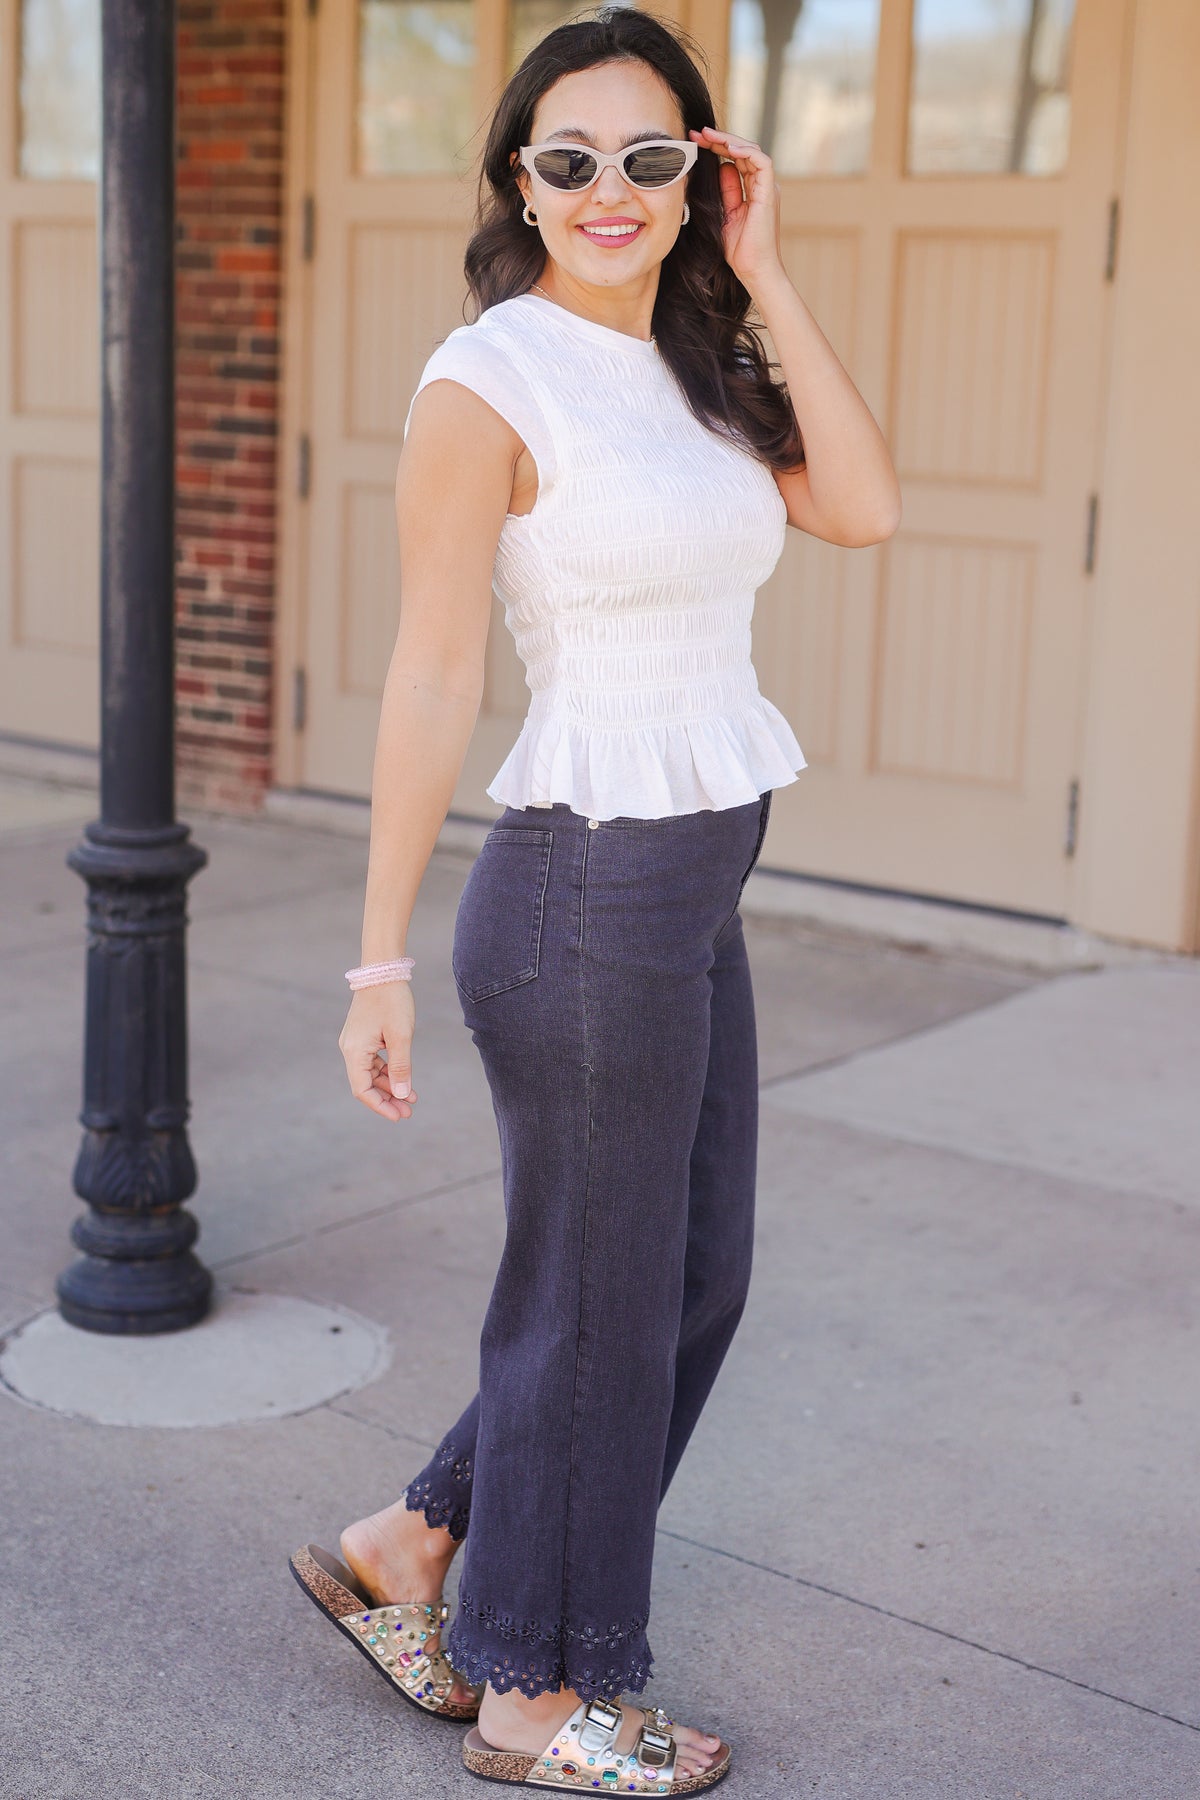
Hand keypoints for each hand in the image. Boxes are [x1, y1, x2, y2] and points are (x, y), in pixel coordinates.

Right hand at [339, 982, 418, 1122]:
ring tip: (411, 1099)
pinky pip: (373, 1062)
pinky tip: (404, 1080)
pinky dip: (388, 1072)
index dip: (380, 1106)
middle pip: (366, 1084)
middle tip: (409, 1112)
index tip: (399, 1116)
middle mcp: (350, 1049)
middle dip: (387, 1099)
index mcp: (354, 1051)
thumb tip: (403, 1096)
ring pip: (371, 1074)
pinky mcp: (363, 1037)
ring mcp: (356, 1043)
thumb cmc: (393, 1001)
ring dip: (389, 1087)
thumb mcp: (401, 1036)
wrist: (383, 971)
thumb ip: (401, 1067)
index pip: (362, 1089)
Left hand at [689, 125, 785, 293]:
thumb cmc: (739, 250)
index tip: (695, 141)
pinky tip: (726, 147)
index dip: (716, 147)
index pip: (735, 159)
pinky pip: (761, 161)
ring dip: (728, 140)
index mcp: (752, 190)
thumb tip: (719, 166)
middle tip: (697, 133)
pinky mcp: (768, 192)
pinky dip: (744, 151)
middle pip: (742, 151)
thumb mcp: (724, 214)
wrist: (753, 270)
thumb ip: (724, 191)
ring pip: (751, 151)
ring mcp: (766, 188)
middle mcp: (762, 185)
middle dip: (719, 139)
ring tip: (707, 135)